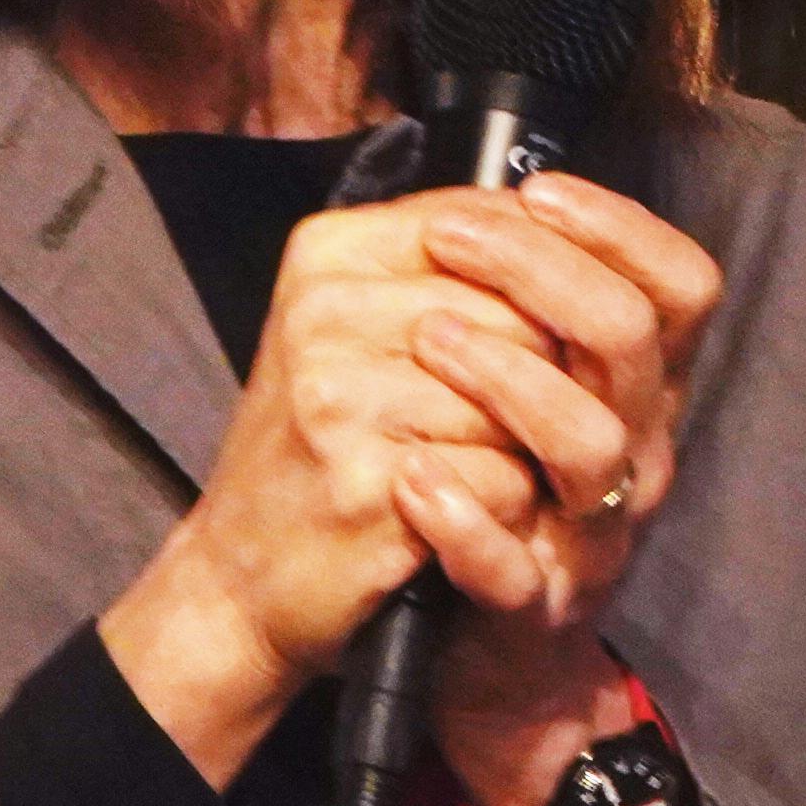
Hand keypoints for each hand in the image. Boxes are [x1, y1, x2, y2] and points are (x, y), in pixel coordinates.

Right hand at [98, 189, 549, 781]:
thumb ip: (451, 269)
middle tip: (502, 423)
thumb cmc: (315, 448)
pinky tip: (459, 511)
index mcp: (330, 253)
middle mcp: (326, 311)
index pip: (495, 227)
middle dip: (543, 379)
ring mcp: (343, 397)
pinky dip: (508, 508)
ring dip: (528, 448)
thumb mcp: (359, 329)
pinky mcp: (369, 483)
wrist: (236, 577)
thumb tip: (569, 229)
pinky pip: (509, 478)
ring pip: (528, 398)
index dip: (546, 289)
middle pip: (524, 316)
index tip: (540, 336)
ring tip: (473, 466)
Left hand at [400, 175, 721, 805]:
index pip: (683, 285)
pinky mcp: (536, 607)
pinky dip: (463, 520)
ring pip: (591, 444)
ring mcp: (594, 534)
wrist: (491, 653)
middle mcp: (638, 452)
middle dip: (539, 273)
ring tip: (427, 339)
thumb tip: (484, 199)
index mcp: (643, 387)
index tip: (535, 192)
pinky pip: (515, 569)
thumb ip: (527, 307)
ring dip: (507, 378)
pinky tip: (411, 479)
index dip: (621, 227)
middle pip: (630, 340)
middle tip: (450, 240)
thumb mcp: (534, 386)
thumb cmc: (504, 486)